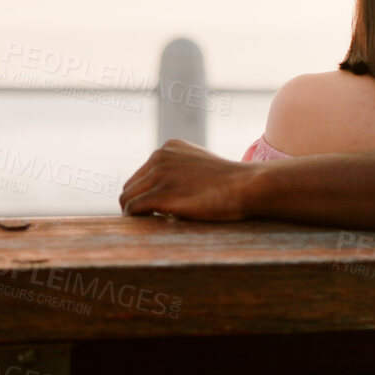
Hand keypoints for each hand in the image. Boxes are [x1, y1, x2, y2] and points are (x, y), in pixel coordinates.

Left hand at [119, 139, 256, 220]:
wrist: (246, 186)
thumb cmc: (232, 183)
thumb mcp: (202, 166)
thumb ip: (182, 171)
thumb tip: (167, 194)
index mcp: (169, 148)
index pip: (142, 174)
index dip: (148, 193)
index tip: (160, 208)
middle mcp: (159, 157)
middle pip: (131, 186)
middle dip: (139, 203)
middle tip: (155, 220)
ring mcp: (158, 175)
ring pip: (127, 198)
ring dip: (136, 213)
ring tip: (153, 225)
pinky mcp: (160, 194)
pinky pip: (133, 209)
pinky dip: (137, 220)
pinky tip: (153, 226)